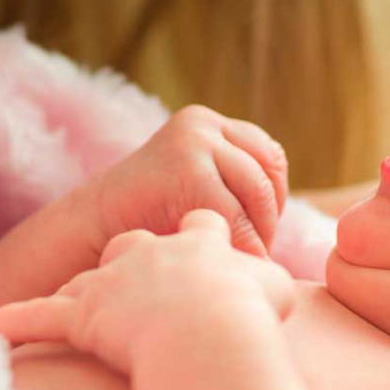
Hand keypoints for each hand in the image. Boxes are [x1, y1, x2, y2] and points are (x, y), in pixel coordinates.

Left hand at [0, 210, 294, 372]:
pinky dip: (6, 325)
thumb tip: (285, 287)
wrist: (209, 330)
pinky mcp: (81, 314)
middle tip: (139, 281)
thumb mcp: (274, 291)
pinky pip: (36, 318)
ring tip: (76, 302)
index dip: (202, 235)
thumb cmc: (249, 316)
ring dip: (81, 289)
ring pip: (90, 276)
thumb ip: (272, 282)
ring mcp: (112, 278)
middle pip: (134, 241)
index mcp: (199, 234)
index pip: (198, 223)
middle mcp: (150, 246)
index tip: (204, 245)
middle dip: (135, 255)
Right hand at [91, 105, 288, 258]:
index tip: (258, 232)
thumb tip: (299, 212)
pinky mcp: (188, 170)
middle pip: (268, 175)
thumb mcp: (197, 187)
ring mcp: (195, 143)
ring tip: (239, 260)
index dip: (272, 199)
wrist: (90, 231)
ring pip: (258, 195)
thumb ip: (235, 184)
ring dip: (258, 234)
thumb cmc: (147, 222)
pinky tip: (228, 265)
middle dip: (267, 219)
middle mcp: (203, 125)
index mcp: (209, 124)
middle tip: (253, 253)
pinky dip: (243, 247)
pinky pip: (238, 216)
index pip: (269, 158)